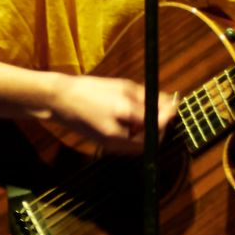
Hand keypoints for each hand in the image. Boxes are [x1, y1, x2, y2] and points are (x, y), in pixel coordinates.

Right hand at [48, 74, 177, 153]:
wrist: (61, 102)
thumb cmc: (91, 89)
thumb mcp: (122, 86)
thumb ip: (147, 96)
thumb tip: (169, 103)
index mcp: (122, 112)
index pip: (156, 122)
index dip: (168, 116)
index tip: (174, 107)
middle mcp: (118, 133)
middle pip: (153, 138)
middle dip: (160, 126)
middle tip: (162, 111)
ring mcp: (112, 144)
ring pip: (143, 144)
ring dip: (150, 132)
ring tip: (145, 115)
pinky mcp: (108, 147)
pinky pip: (132, 146)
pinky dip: (138, 136)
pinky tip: (132, 122)